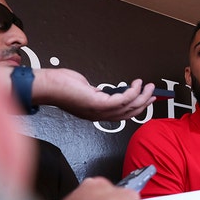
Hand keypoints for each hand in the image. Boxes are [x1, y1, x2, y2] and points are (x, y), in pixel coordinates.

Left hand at [32, 68, 155, 120]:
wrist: (46, 86)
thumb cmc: (60, 86)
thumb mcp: (86, 90)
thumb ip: (100, 93)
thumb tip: (113, 90)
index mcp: (96, 113)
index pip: (122, 114)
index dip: (138, 107)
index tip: (147, 99)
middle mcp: (99, 115)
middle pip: (129, 113)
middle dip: (144, 102)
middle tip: (153, 92)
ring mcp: (98, 110)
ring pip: (128, 107)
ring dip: (141, 96)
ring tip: (148, 86)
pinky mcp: (97, 102)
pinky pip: (121, 100)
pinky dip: (131, 92)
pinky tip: (135, 84)